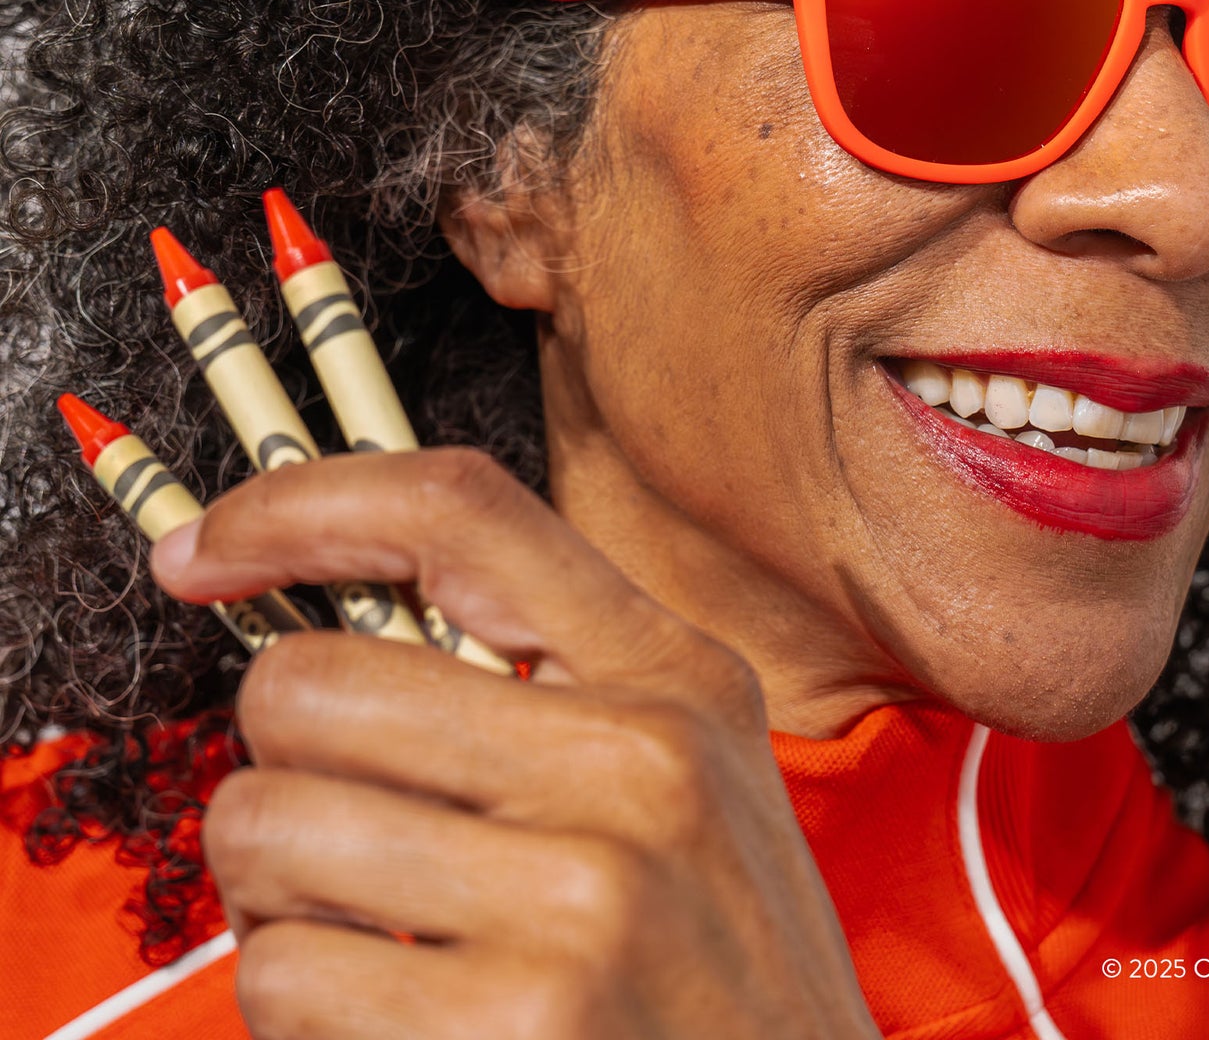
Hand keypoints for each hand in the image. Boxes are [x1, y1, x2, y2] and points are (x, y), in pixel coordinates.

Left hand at [150, 449, 879, 1039]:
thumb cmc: (719, 954)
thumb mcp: (694, 766)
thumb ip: (554, 673)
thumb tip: (326, 618)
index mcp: (673, 675)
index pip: (459, 513)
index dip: (299, 504)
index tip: (206, 549)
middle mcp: (636, 764)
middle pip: (309, 683)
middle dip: (278, 761)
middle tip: (332, 822)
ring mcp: (579, 904)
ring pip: (264, 830)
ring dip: (276, 894)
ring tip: (368, 932)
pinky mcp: (509, 1031)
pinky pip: (281, 978)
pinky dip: (302, 1006)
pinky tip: (395, 1017)